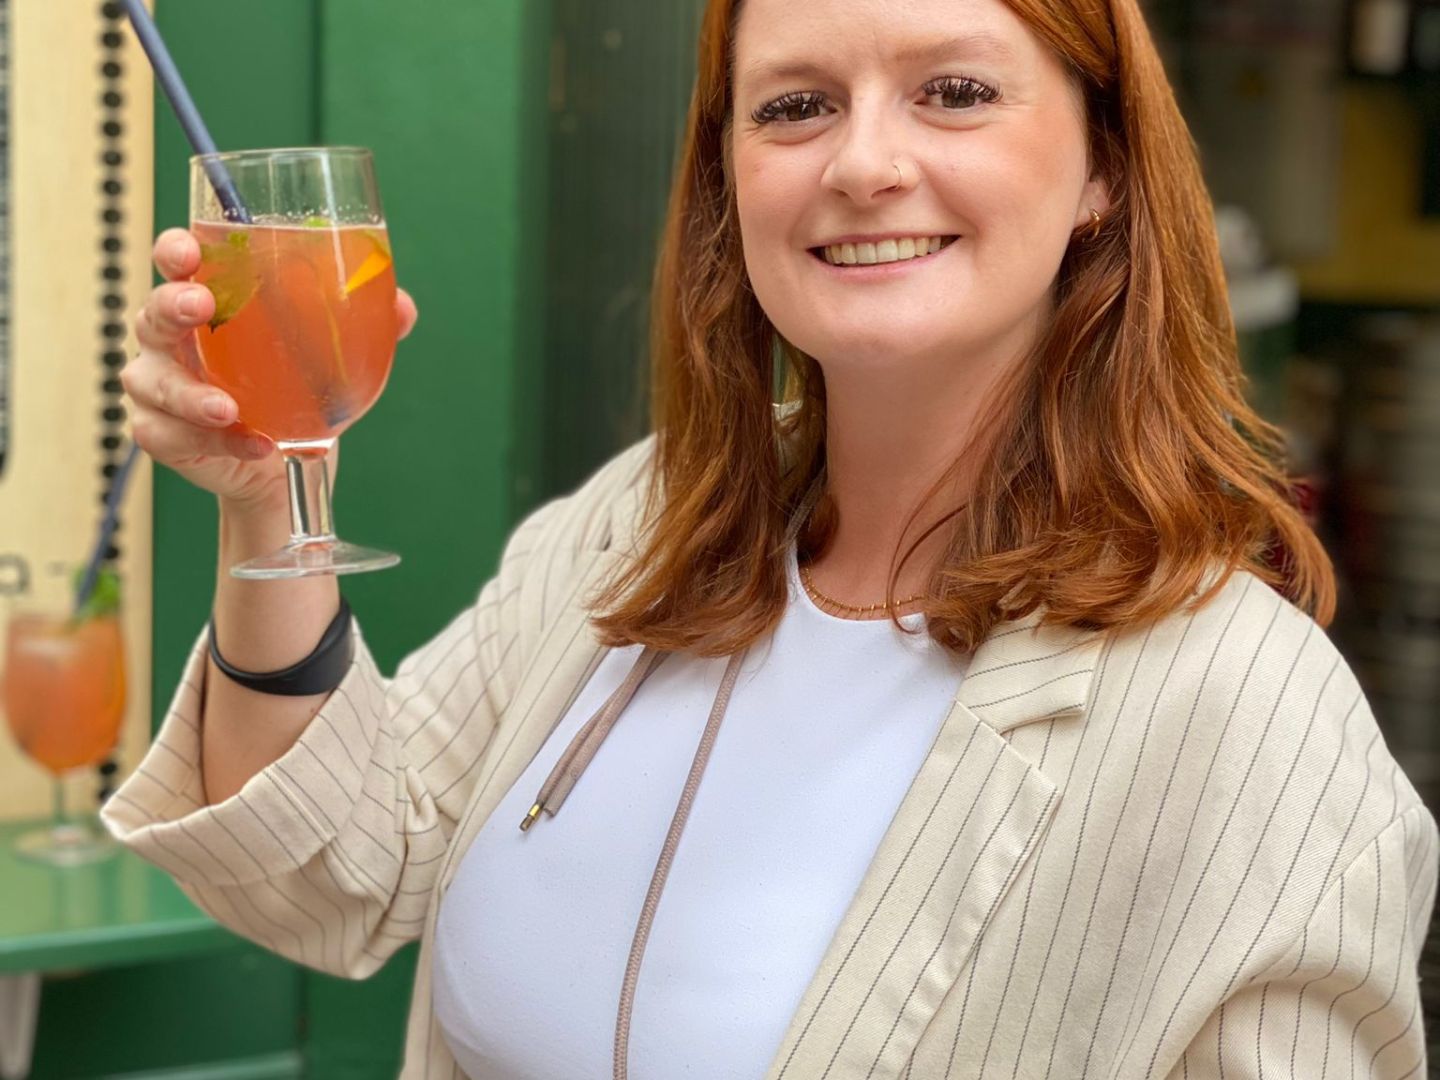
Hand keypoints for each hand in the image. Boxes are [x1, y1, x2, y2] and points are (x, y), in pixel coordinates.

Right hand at [122, 228, 417, 517]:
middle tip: (202, 307)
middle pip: (152, 311)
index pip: (178, 264)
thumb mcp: (331, 352)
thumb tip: (401, 306)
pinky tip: (257, 444)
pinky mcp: (163, 434)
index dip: (176, 251)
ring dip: (190, 395)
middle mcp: (170, 339)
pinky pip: (173, 436)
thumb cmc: (294, 386)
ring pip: (152, 382)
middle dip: (172, 305)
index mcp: (206, 302)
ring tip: (228, 408)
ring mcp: (159, 387)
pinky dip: (219, 443)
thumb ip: (366, 322)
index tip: (191, 251)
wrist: (284, 457)